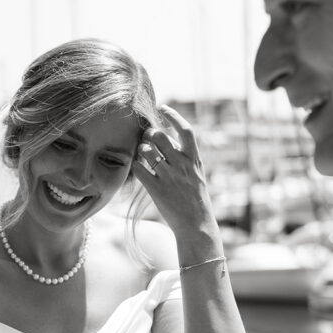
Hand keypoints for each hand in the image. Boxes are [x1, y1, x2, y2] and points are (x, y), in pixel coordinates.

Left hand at [134, 105, 216, 239]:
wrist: (197, 225)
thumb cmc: (195, 199)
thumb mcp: (197, 174)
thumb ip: (185, 156)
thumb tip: (169, 139)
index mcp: (194, 159)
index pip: (185, 130)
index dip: (173, 115)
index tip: (163, 107)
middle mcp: (182, 165)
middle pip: (160, 136)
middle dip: (149, 134)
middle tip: (147, 139)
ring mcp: (169, 177)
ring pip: (146, 151)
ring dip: (141, 150)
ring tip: (143, 156)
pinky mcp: (157, 190)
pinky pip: (139, 170)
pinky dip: (136, 167)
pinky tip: (138, 169)